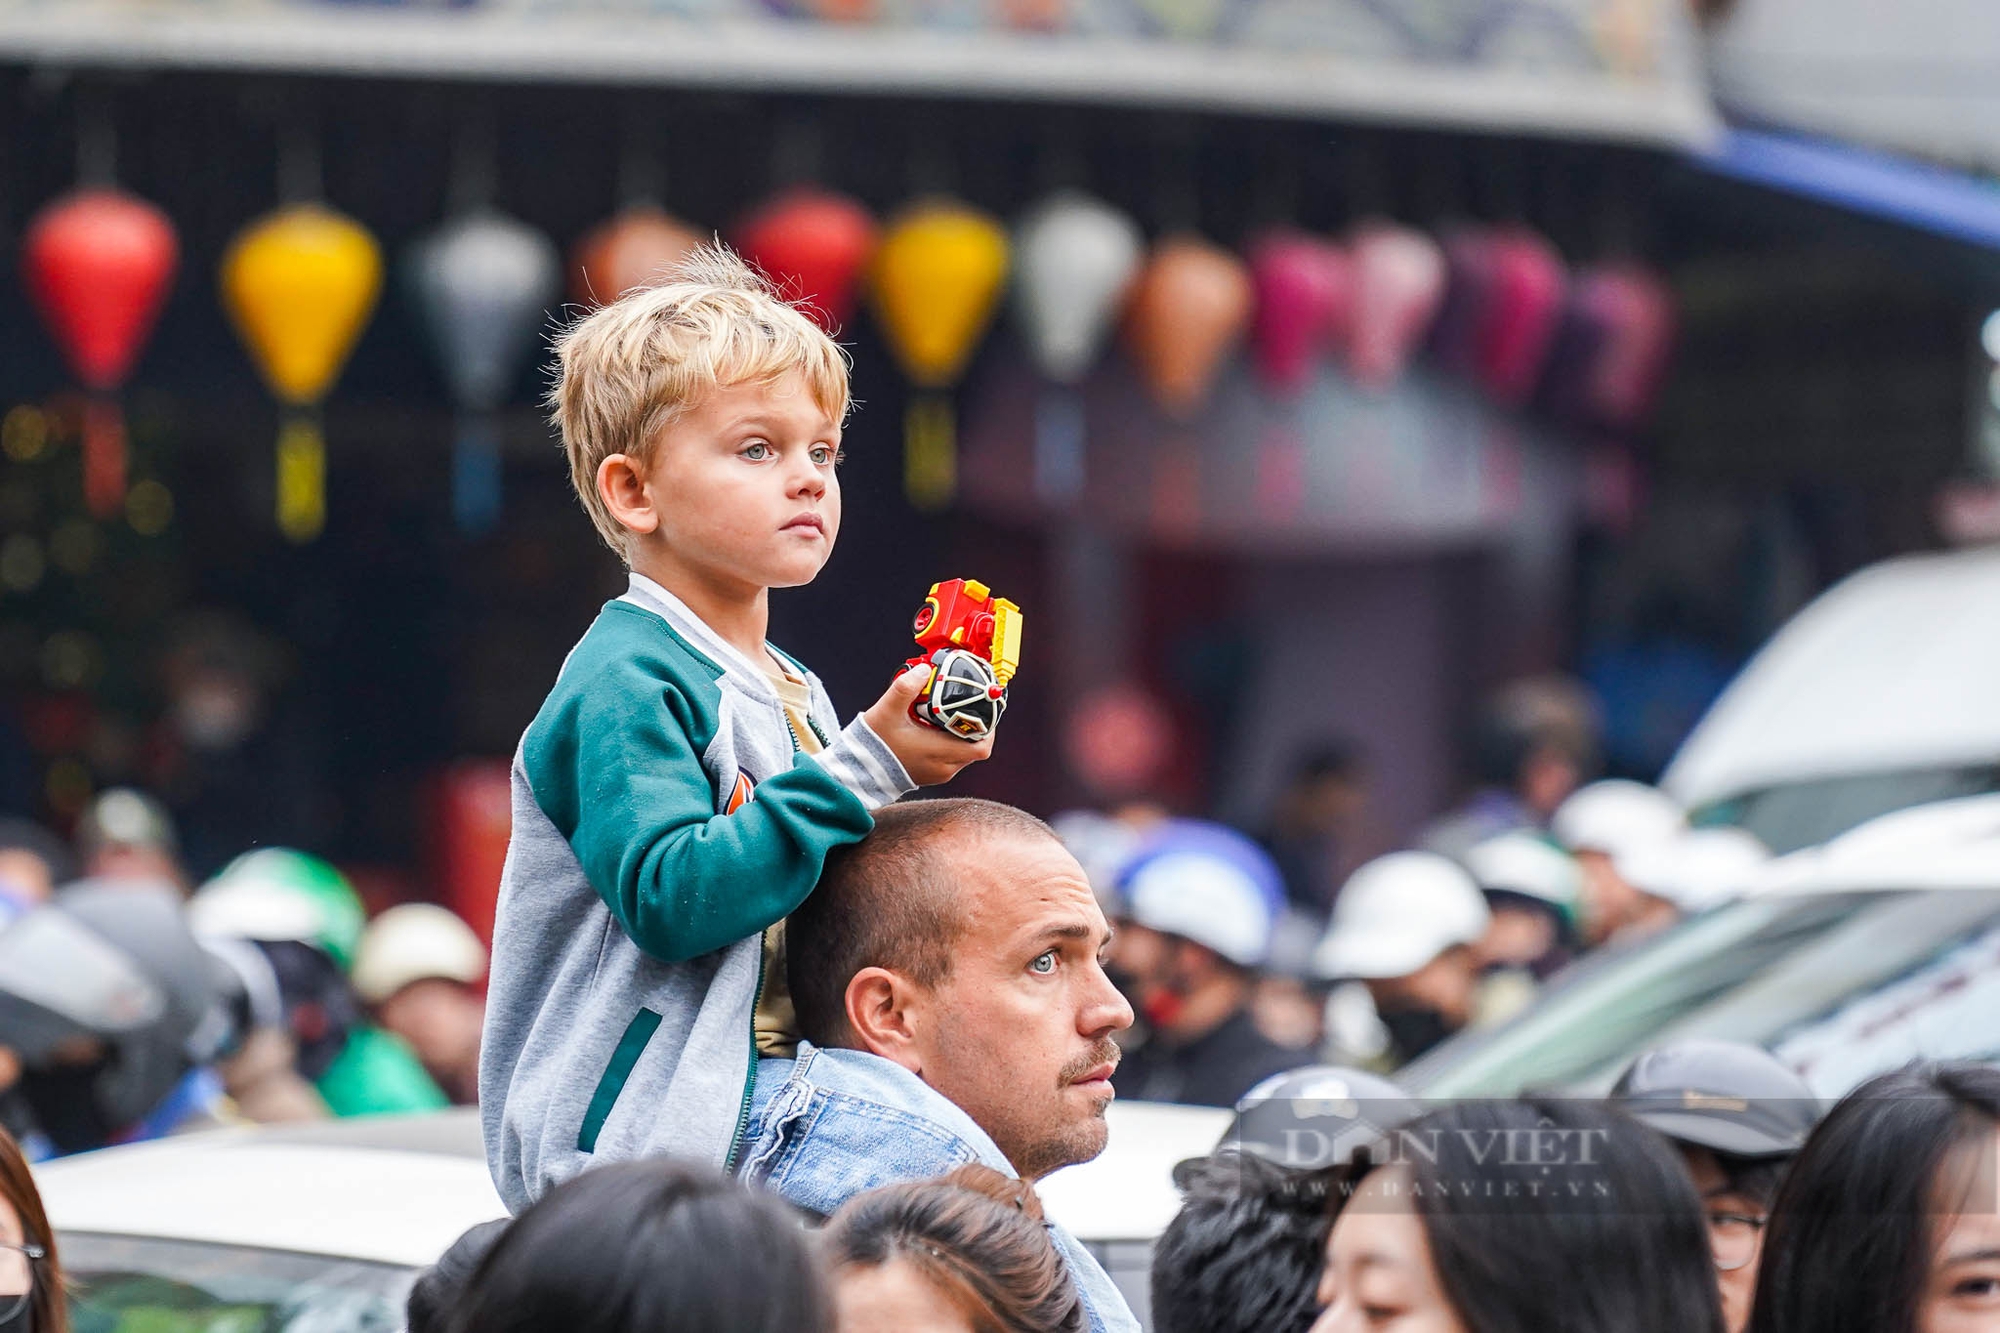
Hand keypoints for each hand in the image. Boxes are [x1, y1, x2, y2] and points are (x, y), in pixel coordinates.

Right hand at [863, 663, 996, 786]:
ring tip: (949, 716)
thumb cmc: (874, 743)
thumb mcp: (887, 710)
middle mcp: (944, 767)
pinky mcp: (930, 775)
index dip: (989, 729)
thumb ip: (905, 687)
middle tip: (965, 708)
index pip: (982, 747)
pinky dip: (950, 744)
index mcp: (940, 752)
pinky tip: (935, 729)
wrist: (858, 770)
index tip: (983, 711)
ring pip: (963, 754)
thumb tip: (923, 670)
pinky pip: (950, 759)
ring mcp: (938, 773)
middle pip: (975, 748)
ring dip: (961, 736)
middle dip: (974, 728)